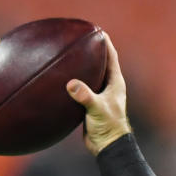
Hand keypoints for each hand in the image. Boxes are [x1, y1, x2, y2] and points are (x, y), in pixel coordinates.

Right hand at [66, 34, 131, 155]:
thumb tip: (71, 84)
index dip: (104, 42)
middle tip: (77, 37)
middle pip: (100, 62)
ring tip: (66, 54)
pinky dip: (72, 81)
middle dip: (91, 50)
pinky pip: (81, 87)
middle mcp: (109, 86)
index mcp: (115, 82)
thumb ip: (85, 96)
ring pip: (89, 74)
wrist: (107, 146)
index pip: (111, 56)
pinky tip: (60, 78)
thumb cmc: (108, 127)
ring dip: (80, 65)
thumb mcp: (96, 109)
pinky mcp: (90, 103)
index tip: (95, 29)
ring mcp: (99, 94)